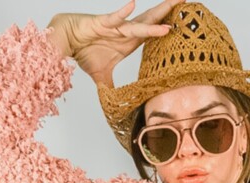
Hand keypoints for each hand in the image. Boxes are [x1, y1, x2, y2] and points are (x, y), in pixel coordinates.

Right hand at [47, 0, 184, 85]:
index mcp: (129, 42)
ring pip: (139, 22)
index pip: (152, 34)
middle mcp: (126, 32)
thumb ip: (110, 88)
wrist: (65, 41)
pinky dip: (122, 13)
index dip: (165, 29)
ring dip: (155, 16)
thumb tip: (114, 105)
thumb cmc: (83, 52)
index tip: (182, 23)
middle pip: (152, 21)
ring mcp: (116, 27)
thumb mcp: (100, 76)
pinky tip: (132, 5)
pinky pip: (113, 19)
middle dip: (168, 11)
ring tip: (171, 5)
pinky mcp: (102, 23)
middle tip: (185, 1)